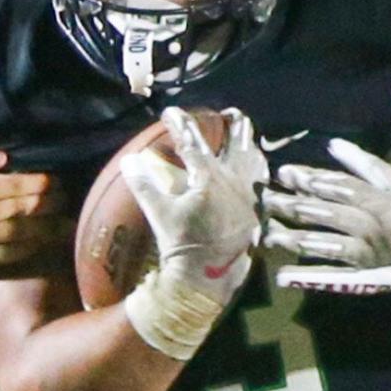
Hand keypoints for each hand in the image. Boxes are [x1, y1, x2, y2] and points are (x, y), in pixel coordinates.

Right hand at [0, 141, 59, 268]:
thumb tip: (6, 157)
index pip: (16, 185)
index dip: (41, 184)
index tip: (57, 183)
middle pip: (23, 209)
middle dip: (50, 205)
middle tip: (68, 201)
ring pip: (20, 234)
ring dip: (47, 229)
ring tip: (66, 223)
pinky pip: (7, 255)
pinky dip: (28, 249)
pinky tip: (42, 243)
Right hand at [122, 107, 267, 306]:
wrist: (206, 278)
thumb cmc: (182, 245)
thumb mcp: (159, 215)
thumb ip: (144, 185)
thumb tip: (130, 160)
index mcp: (208, 178)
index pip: (192, 142)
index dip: (180, 124)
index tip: (170, 112)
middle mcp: (233, 181)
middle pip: (238, 141)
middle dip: (233, 123)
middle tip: (229, 114)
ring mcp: (248, 196)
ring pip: (254, 159)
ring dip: (248, 145)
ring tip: (245, 136)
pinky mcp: (256, 211)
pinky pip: (261, 181)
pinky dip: (257, 170)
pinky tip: (256, 170)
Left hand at [263, 139, 390, 294]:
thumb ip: (365, 166)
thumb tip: (333, 146)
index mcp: (384, 203)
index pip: (343, 189)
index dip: (313, 180)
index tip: (284, 172)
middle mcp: (374, 229)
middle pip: (328, 216)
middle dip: (294, 206)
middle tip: (265, 198)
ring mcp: (367, 255)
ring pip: (326, 246)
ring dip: (294, 239)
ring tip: (266, 233)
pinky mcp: (364, 275)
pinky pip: (333, 276)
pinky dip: (308, 276)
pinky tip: (282, 276)